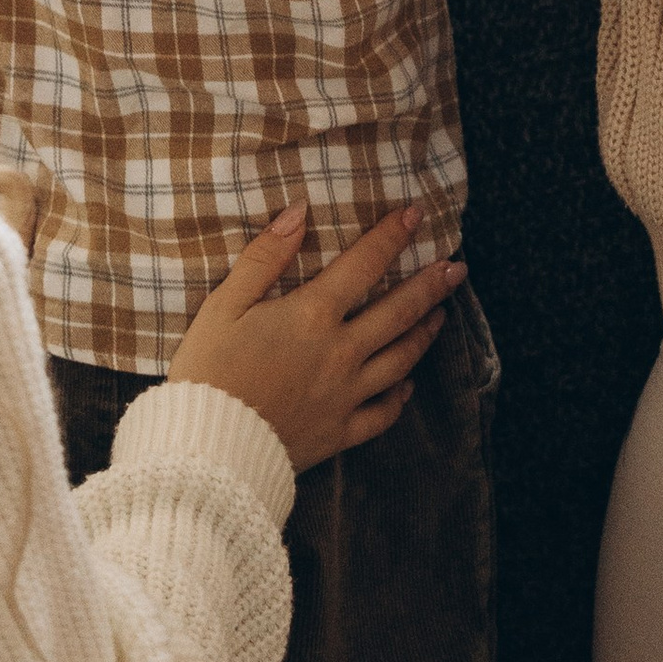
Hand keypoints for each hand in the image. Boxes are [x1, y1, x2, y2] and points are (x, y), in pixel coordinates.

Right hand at [163, 204, 460, 471]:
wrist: (207, 449)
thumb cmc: (208, 372)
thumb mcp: (224, 304)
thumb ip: (263, 257)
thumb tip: (299, 212)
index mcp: (312, 316)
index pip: (364, 265)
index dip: (392, 236)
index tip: (416, 214)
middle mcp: (340, 353)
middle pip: (398, 313)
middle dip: (430, 286)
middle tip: (456, 267)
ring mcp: (345, 396)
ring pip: (400, 360)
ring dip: (425, 334)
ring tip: (441, 315)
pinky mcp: (340, 432)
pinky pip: (383, 414)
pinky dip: (400, 397)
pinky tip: (407, 385)